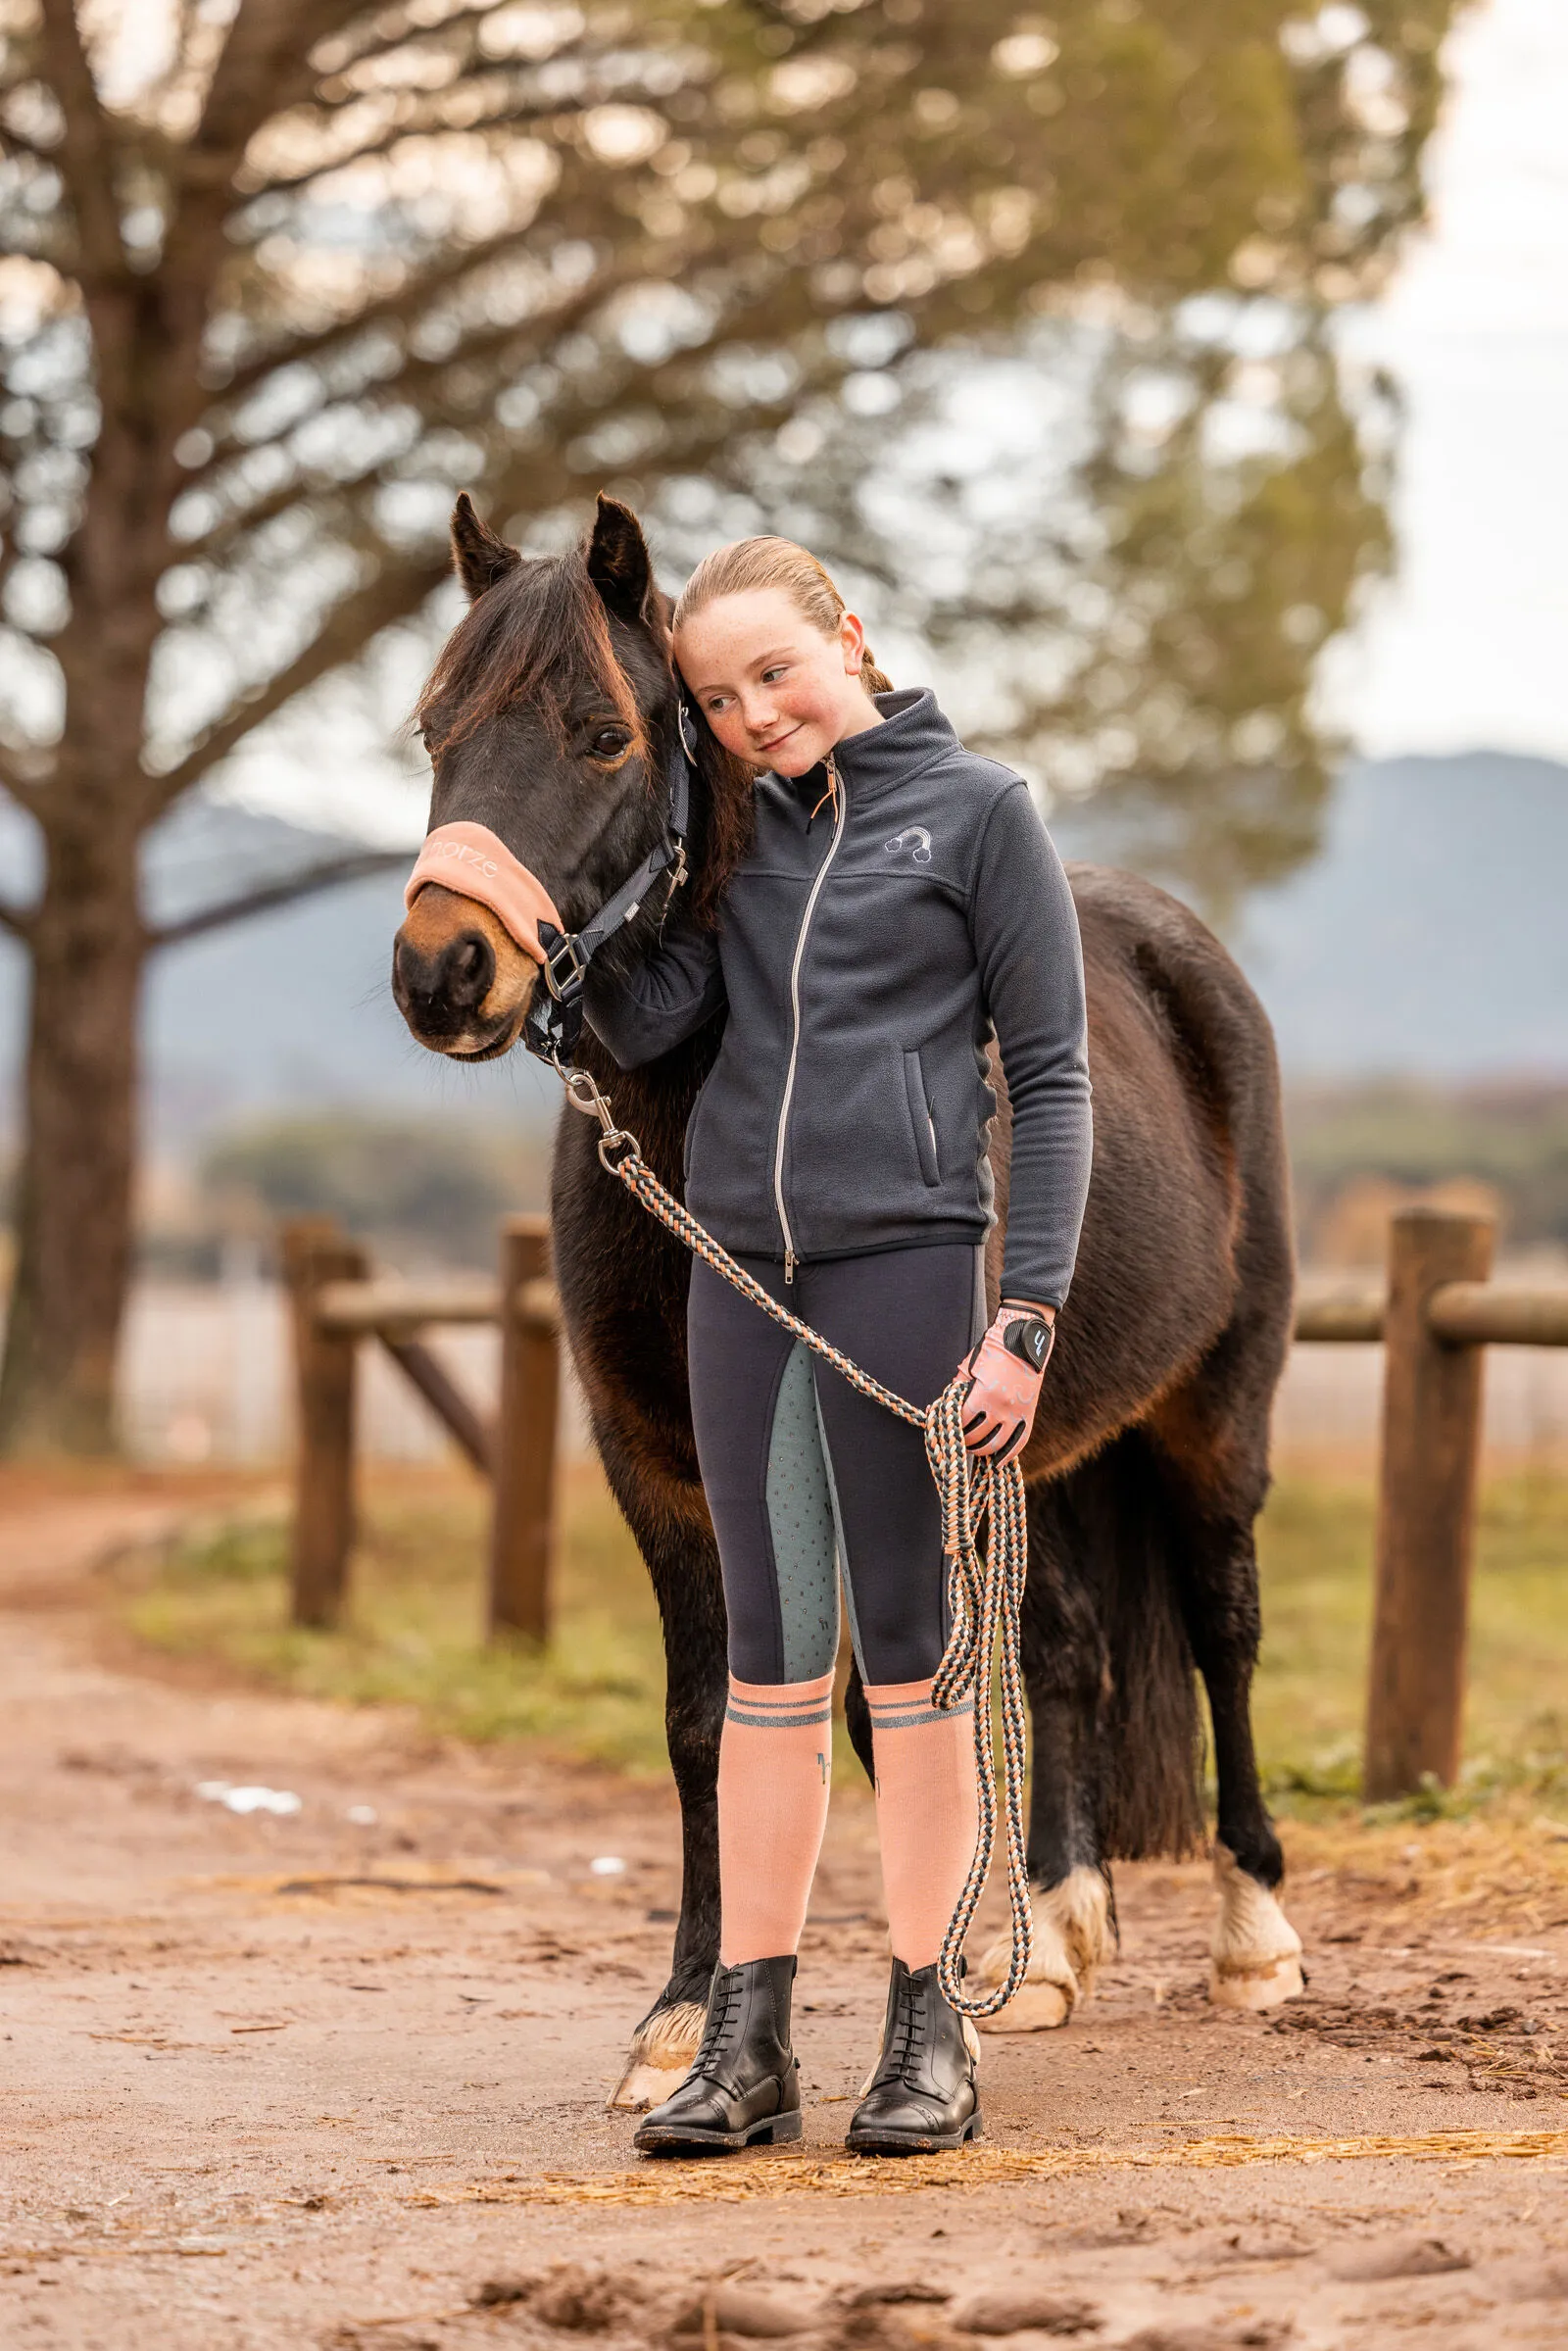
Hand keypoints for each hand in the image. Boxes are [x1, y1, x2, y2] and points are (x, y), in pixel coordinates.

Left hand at [958, 1303, 1055, 1464]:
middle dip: (965, 1442)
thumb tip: (949, 1407)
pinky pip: (1019, 1442)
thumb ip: (960, 1389)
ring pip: (997, 1445)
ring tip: (973, 1449)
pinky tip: (997, 1462)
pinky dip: (1007, 1455)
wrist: (1025, 1339)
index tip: (944, 1426)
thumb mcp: (970, 1367)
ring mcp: (1018, 1413)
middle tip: (957, 1441)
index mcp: (985, 1395)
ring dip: (982, 1450)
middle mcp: (1002, 1409)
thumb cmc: (994, 1349)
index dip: (951, 1425)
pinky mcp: (1029, 1414)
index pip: (963, 1421)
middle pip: (978, 1438)